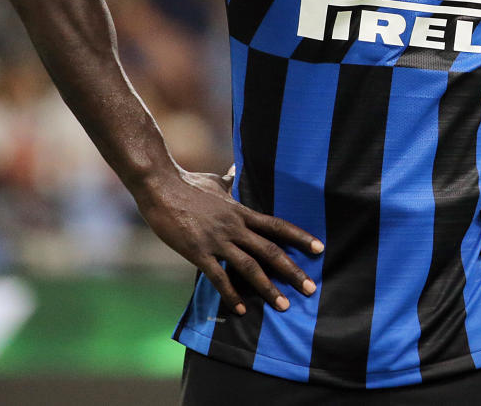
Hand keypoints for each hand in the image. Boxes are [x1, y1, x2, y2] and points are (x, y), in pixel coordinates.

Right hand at [134, 167, 323, 314]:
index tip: (319, 248)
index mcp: (242, 211)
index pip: (278, 226)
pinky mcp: (197, 251)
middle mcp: (235, 226)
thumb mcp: (215, 181)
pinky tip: (242, 309)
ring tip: (283, 305)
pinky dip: (231, 294)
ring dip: (268, 288)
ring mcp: (217, 240)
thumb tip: (236, 170)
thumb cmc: (187, 183)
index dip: (300, 237)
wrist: (161, 186)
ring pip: (250, 266)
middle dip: (292, 270)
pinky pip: (218, 277)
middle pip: (271, 250)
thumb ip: (229, 180)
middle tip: (310, 289)